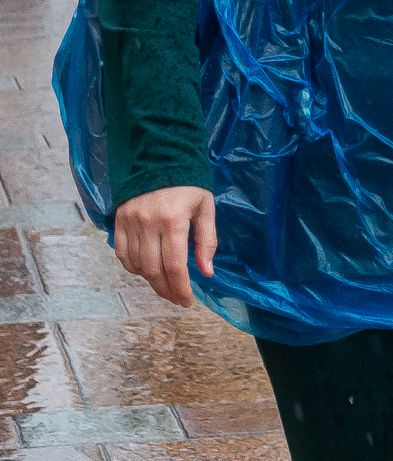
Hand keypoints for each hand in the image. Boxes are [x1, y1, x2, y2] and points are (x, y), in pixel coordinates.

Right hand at [113, 185, 216, 307]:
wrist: (159, 158)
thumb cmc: (189, 185)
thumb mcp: (206, 208)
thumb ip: (207, 240)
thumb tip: (206, 272)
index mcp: (173, 220)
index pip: (174, 265)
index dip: (180, 288)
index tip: (187, 301)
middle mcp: (147, 223)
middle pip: (153, 270)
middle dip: (166, 289)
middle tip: (177, 298)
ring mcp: (129, 222)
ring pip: (135, 265)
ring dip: (150, 280)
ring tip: (165, 285)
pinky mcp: (117, 221)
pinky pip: (122, 254)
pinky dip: (133, 268)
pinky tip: (147, 270)